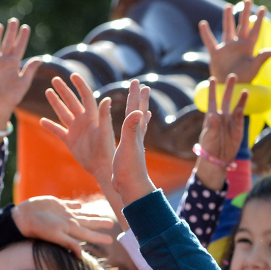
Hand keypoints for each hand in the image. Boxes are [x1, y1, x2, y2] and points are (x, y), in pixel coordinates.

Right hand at [0, 18, 40, 141]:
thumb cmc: (12, 97)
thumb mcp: (23, 83)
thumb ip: (29, 70)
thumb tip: (41, 58)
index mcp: (13, 64)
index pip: (19, 47)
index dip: (22, 37)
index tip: (26, 27)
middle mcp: (2, 62)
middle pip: (7, 43)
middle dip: (10, 32)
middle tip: (14, 20)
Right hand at [12, 196, 113, 255]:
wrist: (22, 217)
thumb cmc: (38, 228)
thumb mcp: (55, 236)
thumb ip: (68, 243)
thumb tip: (81, 256)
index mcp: (71, 230)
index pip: (89, 234)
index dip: (100, 236)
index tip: (112, 239)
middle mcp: (69, 222)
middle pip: (88, 223)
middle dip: (100, 224)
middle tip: (112, 224)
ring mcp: (63, 214)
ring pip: (81, 214)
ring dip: (91, 215)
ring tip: (99, 216)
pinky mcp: (56, 205)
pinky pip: (70, 204)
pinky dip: (76, 205)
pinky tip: (80, 205)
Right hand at [40, 74, 115, 182]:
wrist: (102, 167)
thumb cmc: (107, 150)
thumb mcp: (106, 132)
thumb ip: (105, 116)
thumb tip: (107, 99)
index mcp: (92, 116)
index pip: (86, 96)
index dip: (80, 85)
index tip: (73, 75)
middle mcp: (83, 121)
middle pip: (72, 102)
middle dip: (64, 90)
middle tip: (55, 79)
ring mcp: (75, 130)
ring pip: (63, 113)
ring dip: (56, 103)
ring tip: (48, 91)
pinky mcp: (70, 141)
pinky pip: (58, 131)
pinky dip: (50, 126)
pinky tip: (42, 120)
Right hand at [111, 80, 154, 204]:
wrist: (132, 187)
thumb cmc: (129, 168)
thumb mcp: (129, 146)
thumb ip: (132, 128)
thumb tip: (140, 111)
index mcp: (134, 132)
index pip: (135, 109)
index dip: (135, 95)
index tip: (136, 81)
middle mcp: (136, 136)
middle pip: (138, 112)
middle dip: (139, 99)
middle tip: (142, 86)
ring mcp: (134, 144)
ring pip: (137, 123)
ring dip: (138, 112)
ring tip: (141, 106)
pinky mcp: (130, 152)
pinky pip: (132, 135)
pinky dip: (135, 128)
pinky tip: (136, 129)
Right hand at [199, 0, 270, 81]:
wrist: (229, 88)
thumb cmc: (244, 80)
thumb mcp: (255, 68)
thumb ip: (263, 58)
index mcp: (248, 47)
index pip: (254, 30)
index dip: (259, 19)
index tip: (263, 8)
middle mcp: (238, 45)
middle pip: (242, 25)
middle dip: (245, 13)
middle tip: (248, 0)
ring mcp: (227, 48)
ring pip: (227, 29)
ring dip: (228, 18)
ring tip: (228, 6)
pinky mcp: (216, 54)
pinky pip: (210, 42)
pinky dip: (206, 34)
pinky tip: (203, 24)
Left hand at [199, 74, 249, 161]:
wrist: (218, 159)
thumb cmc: (209, 147)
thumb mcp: (209, 136)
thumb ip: (212, 126)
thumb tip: (214, 115)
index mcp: (211, 116)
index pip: (212, 100)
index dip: (212, 89)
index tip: (212, 78)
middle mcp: (222, 116)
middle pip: (226, 99)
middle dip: (229, 88)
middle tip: (233, 76)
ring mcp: (231, 121)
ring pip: (236, 106)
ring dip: (240, 98)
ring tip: (245, 89)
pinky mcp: (238, 128)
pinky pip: (241, 116)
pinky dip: (242, 108)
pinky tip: (245, 99)